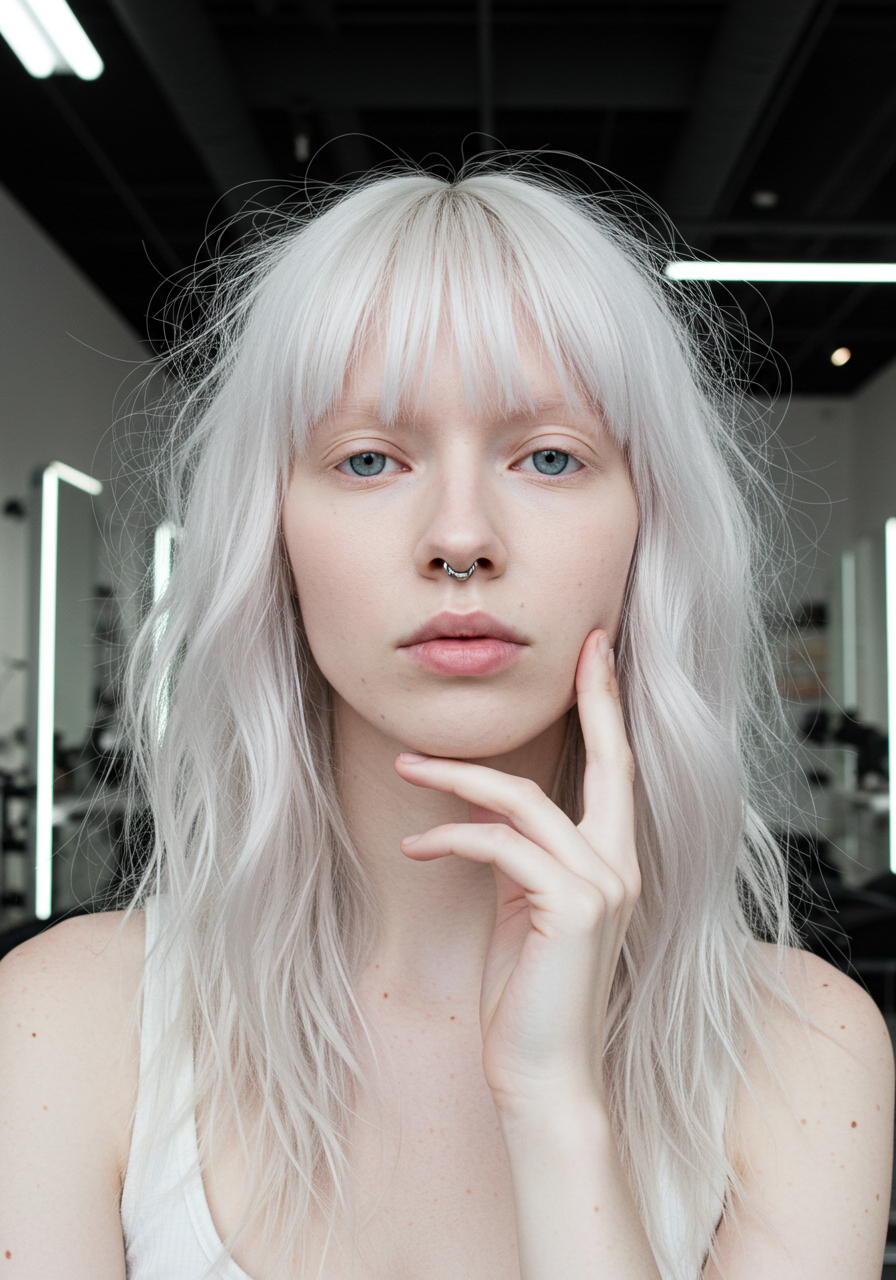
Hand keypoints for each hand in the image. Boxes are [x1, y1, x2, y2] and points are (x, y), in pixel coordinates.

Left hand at [393, 629, 639, 1115]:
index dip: (609, 708)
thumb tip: (488, 817)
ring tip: (406, 766)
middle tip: (579, 643)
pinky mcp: (571, 907)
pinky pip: (500, 845)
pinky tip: (416, 846)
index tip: (597, 654)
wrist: (543, 1075)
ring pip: (528, 801)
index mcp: (615, 863)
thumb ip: (524, 858)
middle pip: (612, 760)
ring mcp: (603, 886)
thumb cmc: (529, 996)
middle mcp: (621, 867)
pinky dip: (451, 835)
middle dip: (595, 697)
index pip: (619, 771)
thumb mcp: (526, 911)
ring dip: (459, 779)